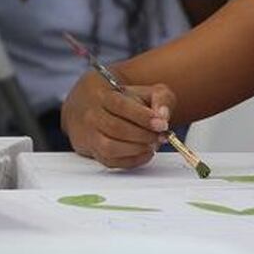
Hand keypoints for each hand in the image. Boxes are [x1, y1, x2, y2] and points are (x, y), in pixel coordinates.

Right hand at [61, 73, 176, 168]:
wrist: (97, 108)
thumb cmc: (126, 100)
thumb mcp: (147, 92)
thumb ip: (160, 99)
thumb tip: (163, 115)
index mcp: (104, 96)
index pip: (121, 106)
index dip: (143, 117)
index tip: (162, 124)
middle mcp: (92, 116)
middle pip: (116, 128)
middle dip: (143, 135)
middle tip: (161, 135)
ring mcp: (90, 136)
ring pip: (110, 147)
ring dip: (137, 149)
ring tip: (153, 144)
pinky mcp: (94, 152)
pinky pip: (111, 162)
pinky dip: (132, 160)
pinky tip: (146, 152)